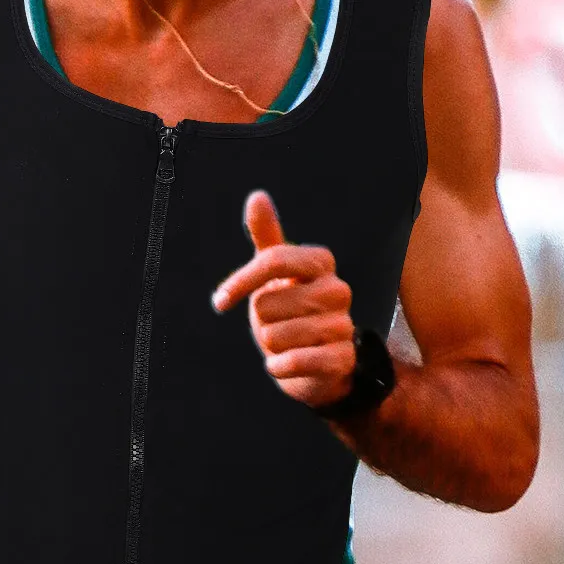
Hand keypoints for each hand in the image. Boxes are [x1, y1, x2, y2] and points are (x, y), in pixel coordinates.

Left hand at [211, 190, 357, 408]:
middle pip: (267, 303)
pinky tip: (285, 364)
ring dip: (270, 346)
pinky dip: (278, 367)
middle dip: (261, 320)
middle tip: (278, 323)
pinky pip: (293, 362)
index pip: (272, 261)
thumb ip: (267, 236)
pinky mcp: (342, 359)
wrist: (317, 362)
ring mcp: (343, 324)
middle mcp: (338, 289)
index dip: (241, 281)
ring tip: (287, 343)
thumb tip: (257, 196)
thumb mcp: (275, 273)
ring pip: (275, 335)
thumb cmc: (290, 311)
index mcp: (321, 262)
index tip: (221, 300)